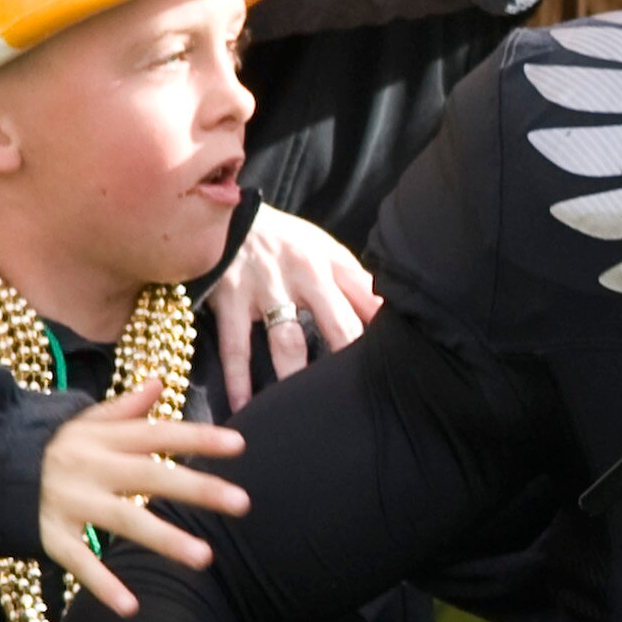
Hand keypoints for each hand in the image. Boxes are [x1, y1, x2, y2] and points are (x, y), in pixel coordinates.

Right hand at [39, 389, 248, 617]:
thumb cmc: (46, 448)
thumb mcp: (82, 423)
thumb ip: (125, 410)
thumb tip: (159, 383)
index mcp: (103, 438)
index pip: (158, 434)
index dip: (198, 438)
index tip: (239, 445)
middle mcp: (91, 467)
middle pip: (150, 475)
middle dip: (197, 488)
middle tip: (243, 502)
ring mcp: (70, 502)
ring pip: (123, 520)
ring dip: (165, 539)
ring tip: (205, 558)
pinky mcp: (49, 535)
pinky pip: (79, 561)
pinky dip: (103, 585)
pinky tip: (132, 607)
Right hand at [208, 205, 380, 403]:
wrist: (225, 212)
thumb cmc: (283, 240)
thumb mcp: (321, 247)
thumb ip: (352, 280)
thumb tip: (386, 313)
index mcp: (330, 261)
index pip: (366, 298)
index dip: (382, 329)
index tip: (396, 361)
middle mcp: (302, 274)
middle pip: (336, 323)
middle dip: (349, 358)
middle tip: (360, 395)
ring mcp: (265, 288)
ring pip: (287, 342)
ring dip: (296, 375)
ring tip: (305, 408)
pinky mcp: (231, 300)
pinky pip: (236, 347)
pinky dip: (238, 380)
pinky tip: (243, 406)